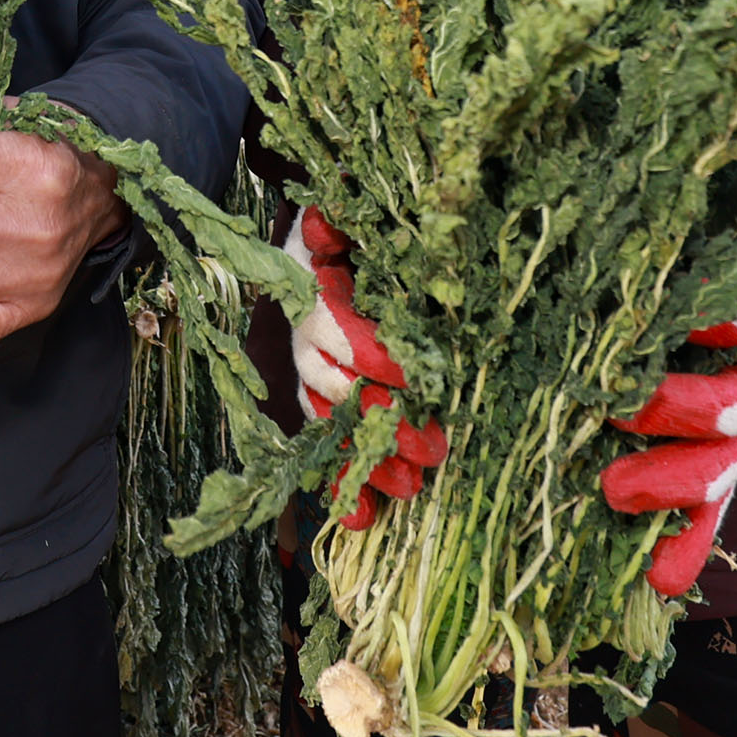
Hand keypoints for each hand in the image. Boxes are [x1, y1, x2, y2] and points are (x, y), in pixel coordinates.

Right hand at [287, 206, 447, 530]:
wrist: (323, 245)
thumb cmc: (350, 230)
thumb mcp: (348, 217)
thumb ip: (336, 222)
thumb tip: (326, 221)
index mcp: (311, 291)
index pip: (339, 332)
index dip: (375, 358)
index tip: (417, 379)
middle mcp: (303, 338)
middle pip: (337, 388)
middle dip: (385, 421)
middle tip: (434, 448)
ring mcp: (308, 375)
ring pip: (333, 425)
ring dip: (368, 460)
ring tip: (412, 489)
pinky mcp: (319, 403)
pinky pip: (323, 450)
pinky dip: (342, 486)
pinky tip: (362, 519)